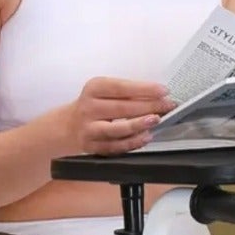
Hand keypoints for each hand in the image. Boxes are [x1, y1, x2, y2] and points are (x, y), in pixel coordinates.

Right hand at [59, 76, 175, 154]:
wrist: (67, 126)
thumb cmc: (93, 106)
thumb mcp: (103, 92)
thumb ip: (126, 94)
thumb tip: (157, 96)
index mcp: (94, 89)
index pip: (121, 87)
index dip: (144, 89)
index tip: (163, 90)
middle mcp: (89, 108)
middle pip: (122, 107)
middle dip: (149, 106)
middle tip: (168, 106)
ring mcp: (89, 129)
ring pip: (117, 129)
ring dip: (139, 125)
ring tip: (156, 120)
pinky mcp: (92, 147)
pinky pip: (116, 146)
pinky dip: (133, 142)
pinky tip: (146, 137)